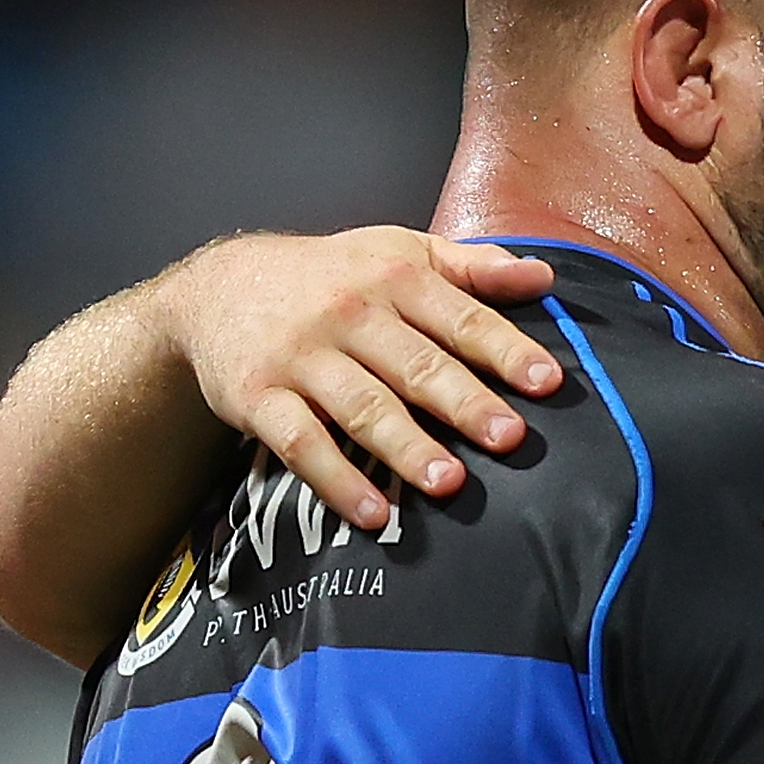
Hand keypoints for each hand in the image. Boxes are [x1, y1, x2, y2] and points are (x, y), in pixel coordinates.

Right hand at [142, 229, 561, 530]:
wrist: (217, 287)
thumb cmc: (332, 275)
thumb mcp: (401, 250)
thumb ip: (475, 267)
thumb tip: (544, 275)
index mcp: (394, 277)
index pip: (459, 317)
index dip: (505, 349)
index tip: (546, 381)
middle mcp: (348, 314)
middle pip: (414, 364)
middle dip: (463, 402)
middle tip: (508, 438)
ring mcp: (300, 357)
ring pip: (360, 406)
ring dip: (405, 447)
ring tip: (448, 483)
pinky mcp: (258, 398)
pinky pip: (300, 444)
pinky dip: (335, 480)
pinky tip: (373, 513)